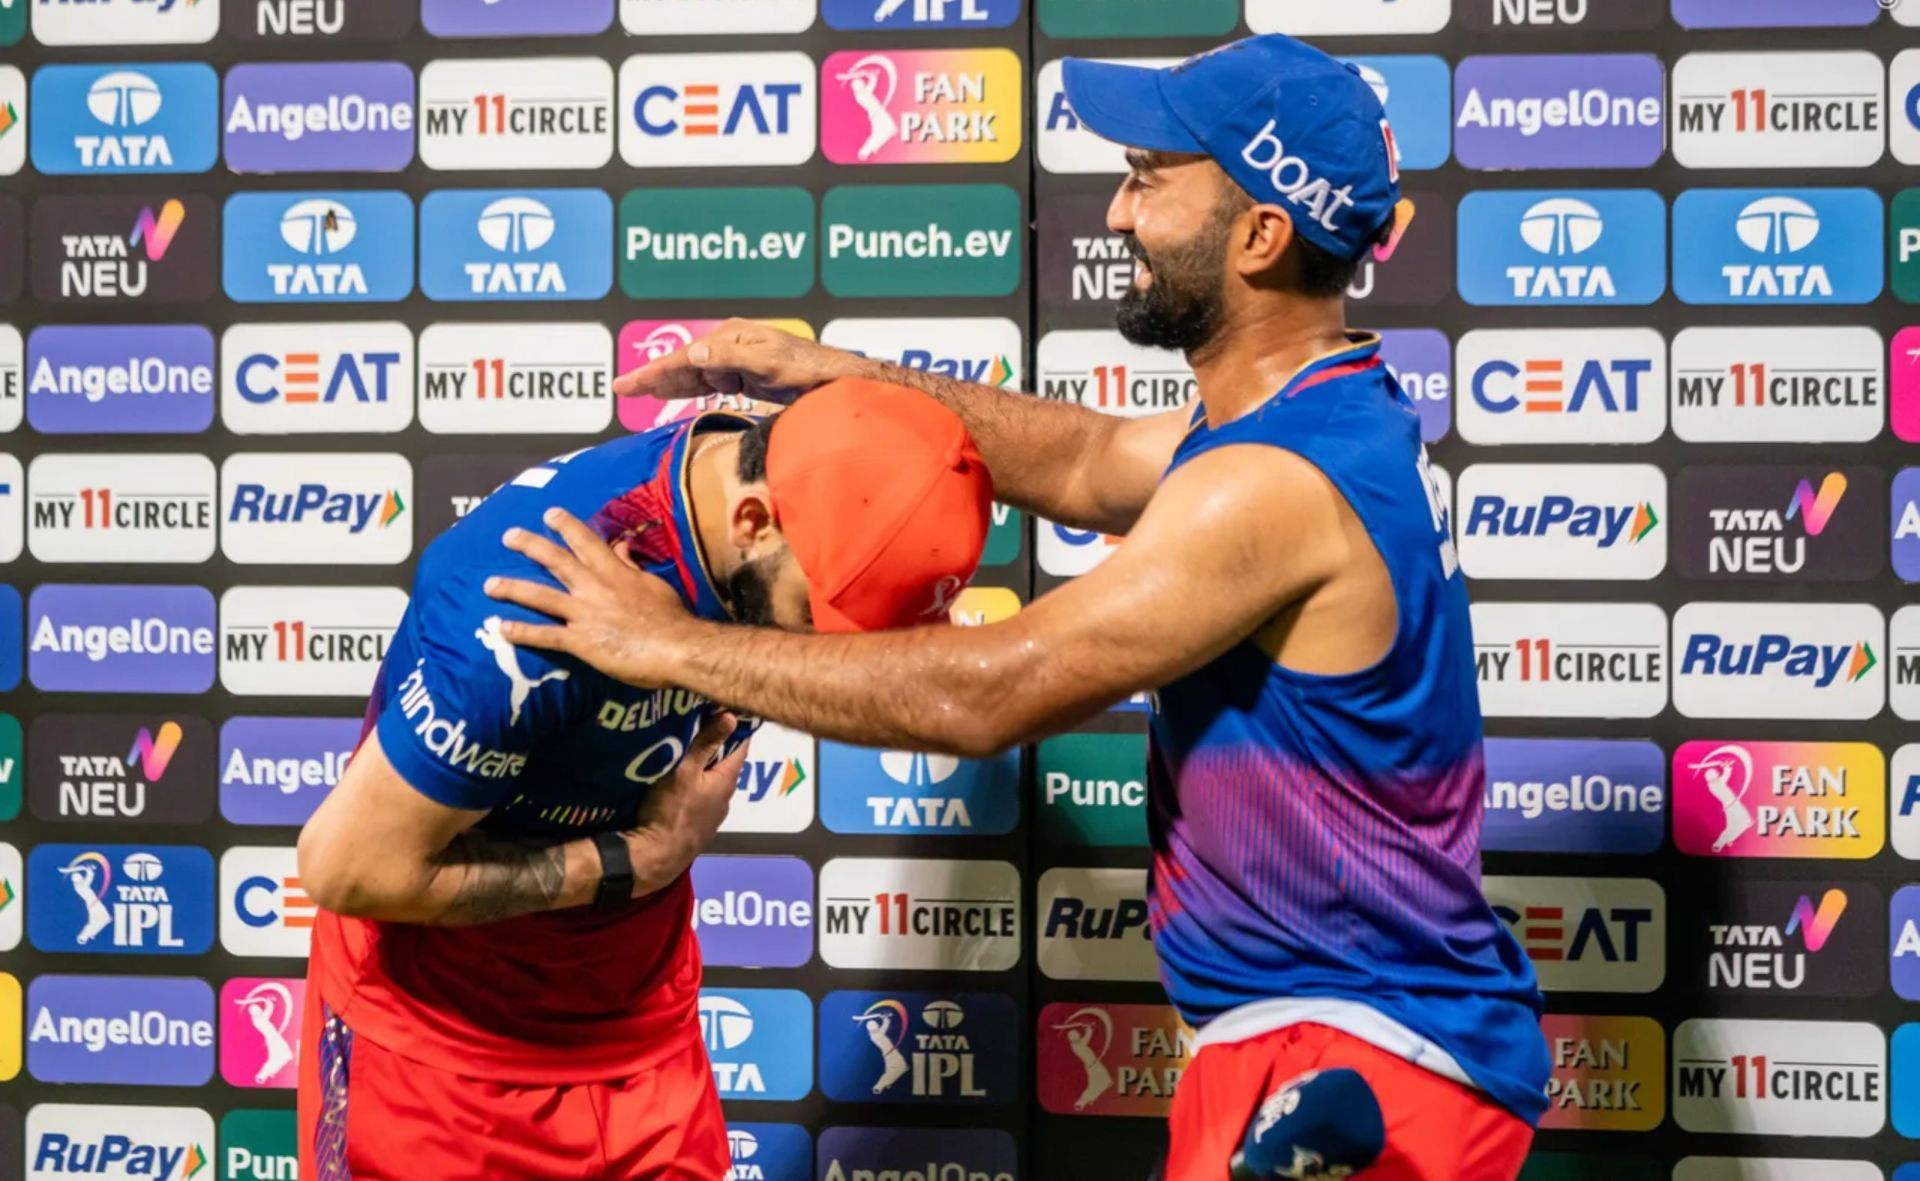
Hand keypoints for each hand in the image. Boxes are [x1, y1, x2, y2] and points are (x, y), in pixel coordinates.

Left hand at [485, 507, 693, 688]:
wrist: (678, 648)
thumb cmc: (672, 618)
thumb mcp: (654, 585)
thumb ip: (633, 567)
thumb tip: (621, 547)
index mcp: (615, 572)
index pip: (586, 541)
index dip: (566, 526)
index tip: (550, 513)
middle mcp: (595, 588)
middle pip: (556, 561)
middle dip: (530, 546)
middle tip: (509, 536)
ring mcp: (585, 613)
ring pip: (541, 596)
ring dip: (513, 589)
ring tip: (490, 585)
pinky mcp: (581, 642)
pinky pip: (546, 635)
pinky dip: (524, 632)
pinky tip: (503, 629)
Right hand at [613, 318, 870, 403]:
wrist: (837, 381)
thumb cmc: (808, 371)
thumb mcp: (768, 365)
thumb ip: (730, 359)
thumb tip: (693, 354)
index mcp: (732, 337)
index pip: (683, 358)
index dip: (652, 372)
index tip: (625, 385)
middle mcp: (732, 344)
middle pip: (683, 363)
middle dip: (652, 376)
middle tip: (621, 389)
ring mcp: (739, 358)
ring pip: (694, 373)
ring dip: (667, 383)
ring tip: (639, 392)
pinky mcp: (747, 374)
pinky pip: (710, 381)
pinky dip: (690, 388)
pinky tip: (677, 395)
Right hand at [625, 710, 747, 895]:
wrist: (656, 856)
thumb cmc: (671, 810)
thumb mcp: (685, 770)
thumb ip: (706, 743)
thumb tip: (732, 716)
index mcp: (726, 781)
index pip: (740, 749)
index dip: (737, 730)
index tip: (730, 712)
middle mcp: (725, 799)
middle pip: (726, 767)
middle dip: (718, 748)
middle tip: (703, 728)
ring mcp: (713, 816)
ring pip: (713, 785)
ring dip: (705, 771)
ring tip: (690, 754)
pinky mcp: (699, 828)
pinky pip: (702, 800)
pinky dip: (697, 788)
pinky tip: (682, 785)